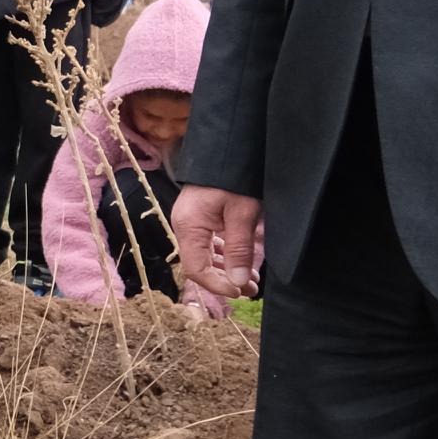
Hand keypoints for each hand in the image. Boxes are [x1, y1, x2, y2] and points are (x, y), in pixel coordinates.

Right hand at [172, 186, 264, 305]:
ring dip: (227, 269)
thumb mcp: (242, 214)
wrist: (228, 146)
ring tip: (253, 280)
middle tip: (253, 290)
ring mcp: (191, 221)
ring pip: (205, 255)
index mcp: (188, 226)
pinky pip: (209, 243)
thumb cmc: (235, 177)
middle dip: (226, 280)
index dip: (217, 285)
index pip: (196, 269)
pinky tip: (242, 261)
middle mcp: (184, 226)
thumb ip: (239, 249)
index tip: (240, 292)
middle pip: (199, 264)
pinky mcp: (200, 217)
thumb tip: (239, 283)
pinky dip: (225, 255)